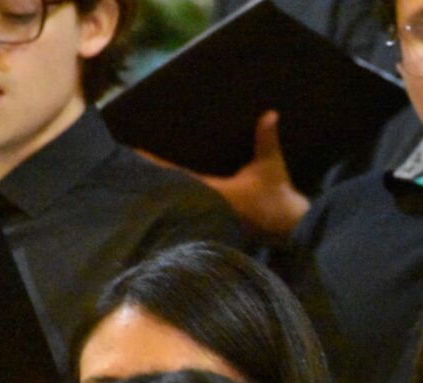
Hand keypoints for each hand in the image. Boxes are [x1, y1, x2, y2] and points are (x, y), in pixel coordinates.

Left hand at [138, 110, 309, 237]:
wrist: (291, 228)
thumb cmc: (278, 197)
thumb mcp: (272, 166)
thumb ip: (266, 141)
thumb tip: (269, 114)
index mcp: (215, 192)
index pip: (176, 175)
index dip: (154, 164)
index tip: (135, 153)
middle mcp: (208, 207)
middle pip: (171, 192)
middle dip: (153, 180)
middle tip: (131, 167)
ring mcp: (212, 219)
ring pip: (181, 204)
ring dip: (165, 193)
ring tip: (145, 182)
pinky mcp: (220, 224)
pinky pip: (194, 210)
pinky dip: (182, 202)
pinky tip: (175, 197)